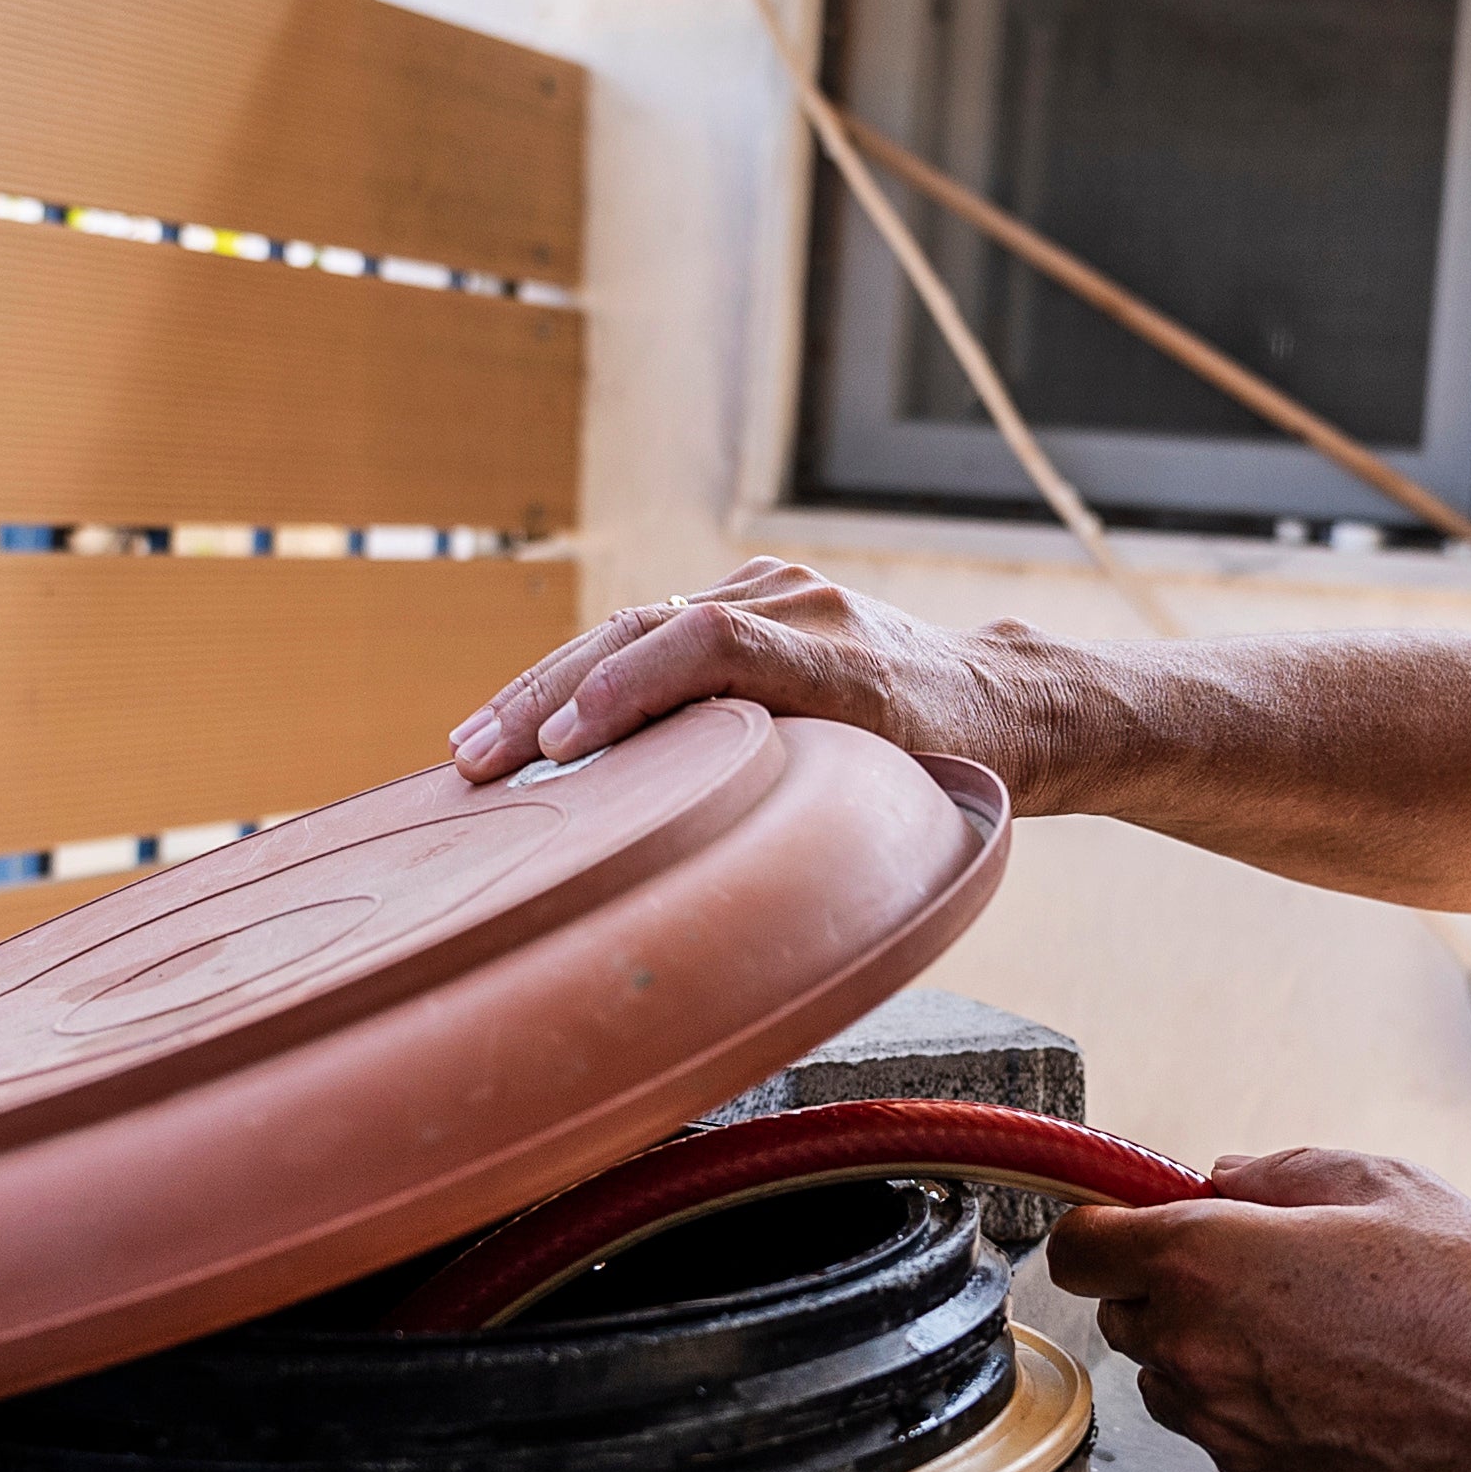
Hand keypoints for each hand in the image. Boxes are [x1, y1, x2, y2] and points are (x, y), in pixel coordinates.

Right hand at [449, 559, 1061, 790]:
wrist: (996, 697)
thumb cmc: (952, 770)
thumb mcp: (902, 801)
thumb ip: (821, 811)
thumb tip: (719, 882)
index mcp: (841, 661)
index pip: (710, 648)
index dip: (629, 691)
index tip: (565, 745)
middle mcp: (801, 609)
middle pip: (646, 632)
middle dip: (549, 697)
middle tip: (478, 758)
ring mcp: (773, 590)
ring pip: (632, 627)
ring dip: (546, 688)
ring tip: (473, 744)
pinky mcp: (751, 594)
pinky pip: (650, 629)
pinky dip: (584, 676)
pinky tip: (527, 720)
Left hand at [1041, 1147, 1470, 1471]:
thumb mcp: (1379, 1182)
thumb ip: (1276, 1174)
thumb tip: (1223, 1180)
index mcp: (1205, 1261)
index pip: (1079, 1248)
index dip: (1105, 1228)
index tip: (1135, 1222)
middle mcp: (1195, 1350)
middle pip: (1124, 1315)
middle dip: (1167, 1287)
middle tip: (1255, 1270)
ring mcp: (1225, 1428)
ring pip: (1172, 1381)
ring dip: (1209, 1352)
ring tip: (1307, 1333)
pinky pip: (1226, 1434)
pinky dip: (1257, 1409)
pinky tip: (1334, 1387)